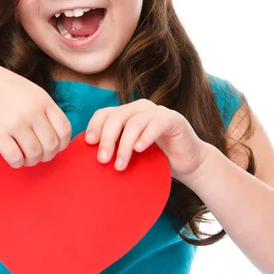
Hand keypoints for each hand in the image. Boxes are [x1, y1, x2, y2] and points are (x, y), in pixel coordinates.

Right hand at [0, 57, 71, 167]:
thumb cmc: (0, 88)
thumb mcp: (30, 90)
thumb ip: (44, 109)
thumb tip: (57, 136)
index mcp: (43, 100)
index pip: (65, 130)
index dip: (62, 143)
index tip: (53, 146)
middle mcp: (32, 111)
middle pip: (52, 145)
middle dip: (47, 155)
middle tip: (38, 154)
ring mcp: (15, 122)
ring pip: (35, 154)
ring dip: (32, 161)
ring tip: (25, 156)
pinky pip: (16, 158)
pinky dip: (17, 163)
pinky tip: (13, 156)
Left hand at [84, 98, 208, 180]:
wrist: (187, 163)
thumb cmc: (155, 160)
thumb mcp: (130, 154)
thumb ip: (114, 150)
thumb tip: (86, 161)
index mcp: (127, 114)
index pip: (104, 113)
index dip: (94, 126)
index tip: (88, 144)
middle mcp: (140, 108)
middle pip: (116, 116)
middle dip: (107, 138)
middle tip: (102, 160)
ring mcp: (157, 112)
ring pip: (134, 122)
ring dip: (124, 145)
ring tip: (120, 165)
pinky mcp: (173, 119)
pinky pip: (156, 124)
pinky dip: (145, 137)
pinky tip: (139, 150)